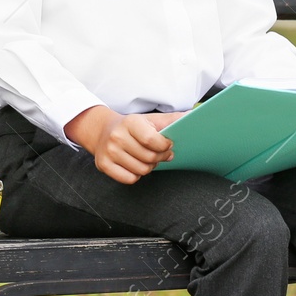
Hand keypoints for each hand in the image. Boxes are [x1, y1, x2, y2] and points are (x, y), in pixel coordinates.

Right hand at [64, 105, 185, 183]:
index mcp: (130, 122)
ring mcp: (109, 152)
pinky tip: (136, 165)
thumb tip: (192, 116)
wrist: (103, 131)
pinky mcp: (104, 165)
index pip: (152, 140)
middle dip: (160, 157)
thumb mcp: (150, 119)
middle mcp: (117, 136)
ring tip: (148, 158)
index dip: (165, 146)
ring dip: (149, 167)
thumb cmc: (132, 126)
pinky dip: (137, 174)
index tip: (169, 145)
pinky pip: (129, 178)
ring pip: (141, 170)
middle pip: (149, 158)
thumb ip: (172, 119)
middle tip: (162, 154)